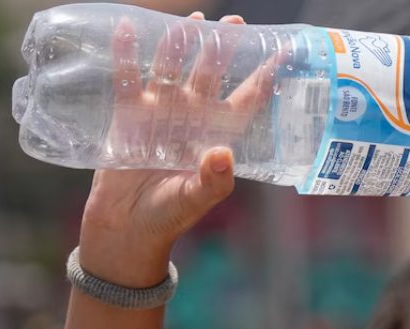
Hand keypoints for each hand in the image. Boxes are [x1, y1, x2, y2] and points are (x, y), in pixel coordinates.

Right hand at [78, 12, 275, 284]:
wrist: (128, 227)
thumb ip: (213, 179)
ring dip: (180, 44)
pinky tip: (130, 28)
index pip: (246, 100)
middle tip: (234, 21)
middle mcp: (192, 117)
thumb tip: (222, 154)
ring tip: (192, 20)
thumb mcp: (195, 199)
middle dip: (222, 48)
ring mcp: (160, 111)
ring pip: (173, 68)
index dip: (263, 78)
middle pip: (210, 74)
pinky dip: (128, 54)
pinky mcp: (128, 113)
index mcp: (217, 135)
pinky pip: (128, 77)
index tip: (282, 53)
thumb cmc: (169, 216)